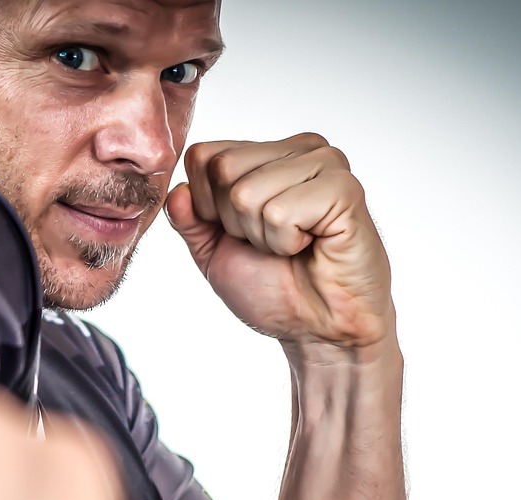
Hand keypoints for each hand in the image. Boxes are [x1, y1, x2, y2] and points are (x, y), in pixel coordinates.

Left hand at [166, 134, 393, 354]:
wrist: (318, 329)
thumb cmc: (274, 288)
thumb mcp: (213, 252)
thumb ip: (189, 219)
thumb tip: (176, 192)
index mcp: (266, 154)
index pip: (204, 156)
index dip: (207, 206)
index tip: (241, 233)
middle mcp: (297, 149)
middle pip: (222, 169)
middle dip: (234, 222)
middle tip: (271, 243)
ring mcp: (324, 163)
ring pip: (247, 192)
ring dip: (262, 236)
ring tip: (294, 246)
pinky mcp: (344, 188)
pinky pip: (281, 212)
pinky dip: (286, 242)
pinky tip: (313, 245)